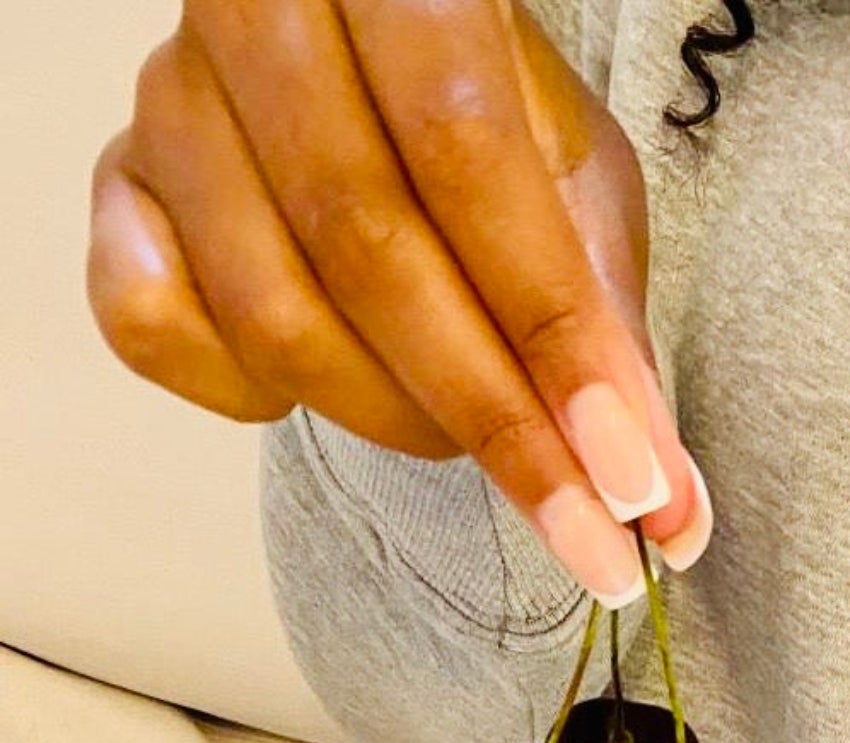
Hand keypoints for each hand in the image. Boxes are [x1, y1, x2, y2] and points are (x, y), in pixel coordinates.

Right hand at [86, 0, 710, 599]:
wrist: (373, 54)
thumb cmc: (489, 115)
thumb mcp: (578, 185)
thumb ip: (612, 329)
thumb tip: (665, 505)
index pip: (468, 163)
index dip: (558, 343)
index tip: (632, 489)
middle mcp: (256, 13)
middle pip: (368, 255)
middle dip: (497, 424)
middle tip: (580, 519)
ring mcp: (171, 102)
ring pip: (273, 317)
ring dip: (397, 418)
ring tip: (474, 431)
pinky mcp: (119, 185)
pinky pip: (157, 331)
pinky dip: (256, 398)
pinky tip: (334, 384)